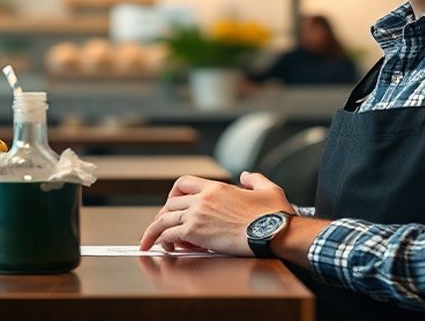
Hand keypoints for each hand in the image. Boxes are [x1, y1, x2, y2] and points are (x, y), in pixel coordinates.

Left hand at [139, 171, 293, 255]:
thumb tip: (246, 176)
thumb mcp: (268, 189)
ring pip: (164, 219)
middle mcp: (203, 199)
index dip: (174, 194)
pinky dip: (164, 241)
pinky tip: (165, 248)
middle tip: (162, 227)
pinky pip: (169, 234)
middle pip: (170, 202)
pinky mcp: (196, 232)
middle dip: (163, 215)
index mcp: (217, 188)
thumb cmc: (274, 215)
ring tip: (150, 242)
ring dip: (155, 231)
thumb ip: (255, 179)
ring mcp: (197, 215)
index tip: (173, 204)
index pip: (184, 183)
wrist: (273, 231)